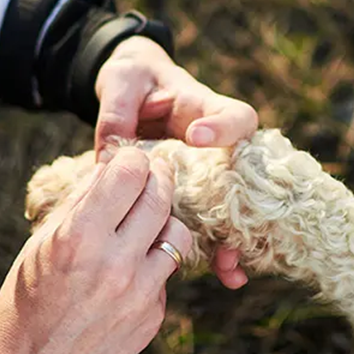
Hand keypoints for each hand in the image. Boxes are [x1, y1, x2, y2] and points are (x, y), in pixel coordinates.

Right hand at [0, 148, 191, 353]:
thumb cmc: (24, 306)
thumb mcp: (39, 246)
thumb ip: (80, 203)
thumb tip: (110, 168)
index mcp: (78, 238)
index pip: (129, 173)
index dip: (132, 159)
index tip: (130, 160)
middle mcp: (115, 264)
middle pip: (160, 196)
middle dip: (158, 177)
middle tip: (153, 172)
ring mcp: (139, 294)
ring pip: (177, 234)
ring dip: (164, 220)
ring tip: (146, 219)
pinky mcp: (152, 317)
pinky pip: (165, 274)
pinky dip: (154, 262)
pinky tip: (131, 266)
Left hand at [93, 35, 256, 288]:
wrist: (131, 90)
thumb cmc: (132, 78)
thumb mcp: (121, 82)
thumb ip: (116, 111)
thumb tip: (109, 152)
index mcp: (203, 109)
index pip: (234, 116)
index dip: (224, 128)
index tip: (197, 136)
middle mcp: (214, 144)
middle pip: (244, 174)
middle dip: (242, 202)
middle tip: (231, 219)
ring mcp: (204, 172)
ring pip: (230, 207)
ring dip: (232, 237)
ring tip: (229, 265)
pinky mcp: (186, 194)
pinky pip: (203, 223)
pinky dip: (213, 249)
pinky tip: (224, 275)